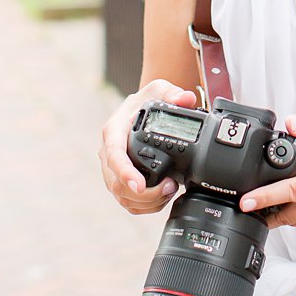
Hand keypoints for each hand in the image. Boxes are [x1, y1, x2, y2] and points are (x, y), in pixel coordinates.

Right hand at [99, 79, 199, 214]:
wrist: (139, 111)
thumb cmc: (145, 101)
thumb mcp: (158, 89)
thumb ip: (172, 93)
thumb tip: (186, 99)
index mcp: (113, 132)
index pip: (114, 156)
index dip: (125, 173)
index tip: (139, 185)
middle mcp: (108, 153)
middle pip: (116, 184)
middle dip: (144, 193)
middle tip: (170, 187)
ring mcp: (113, 170)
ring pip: (122, 197)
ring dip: (146, 202)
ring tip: (170, 191)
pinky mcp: (120, 181)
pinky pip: (127, 202)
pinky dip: (145, 206)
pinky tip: (162, 199)